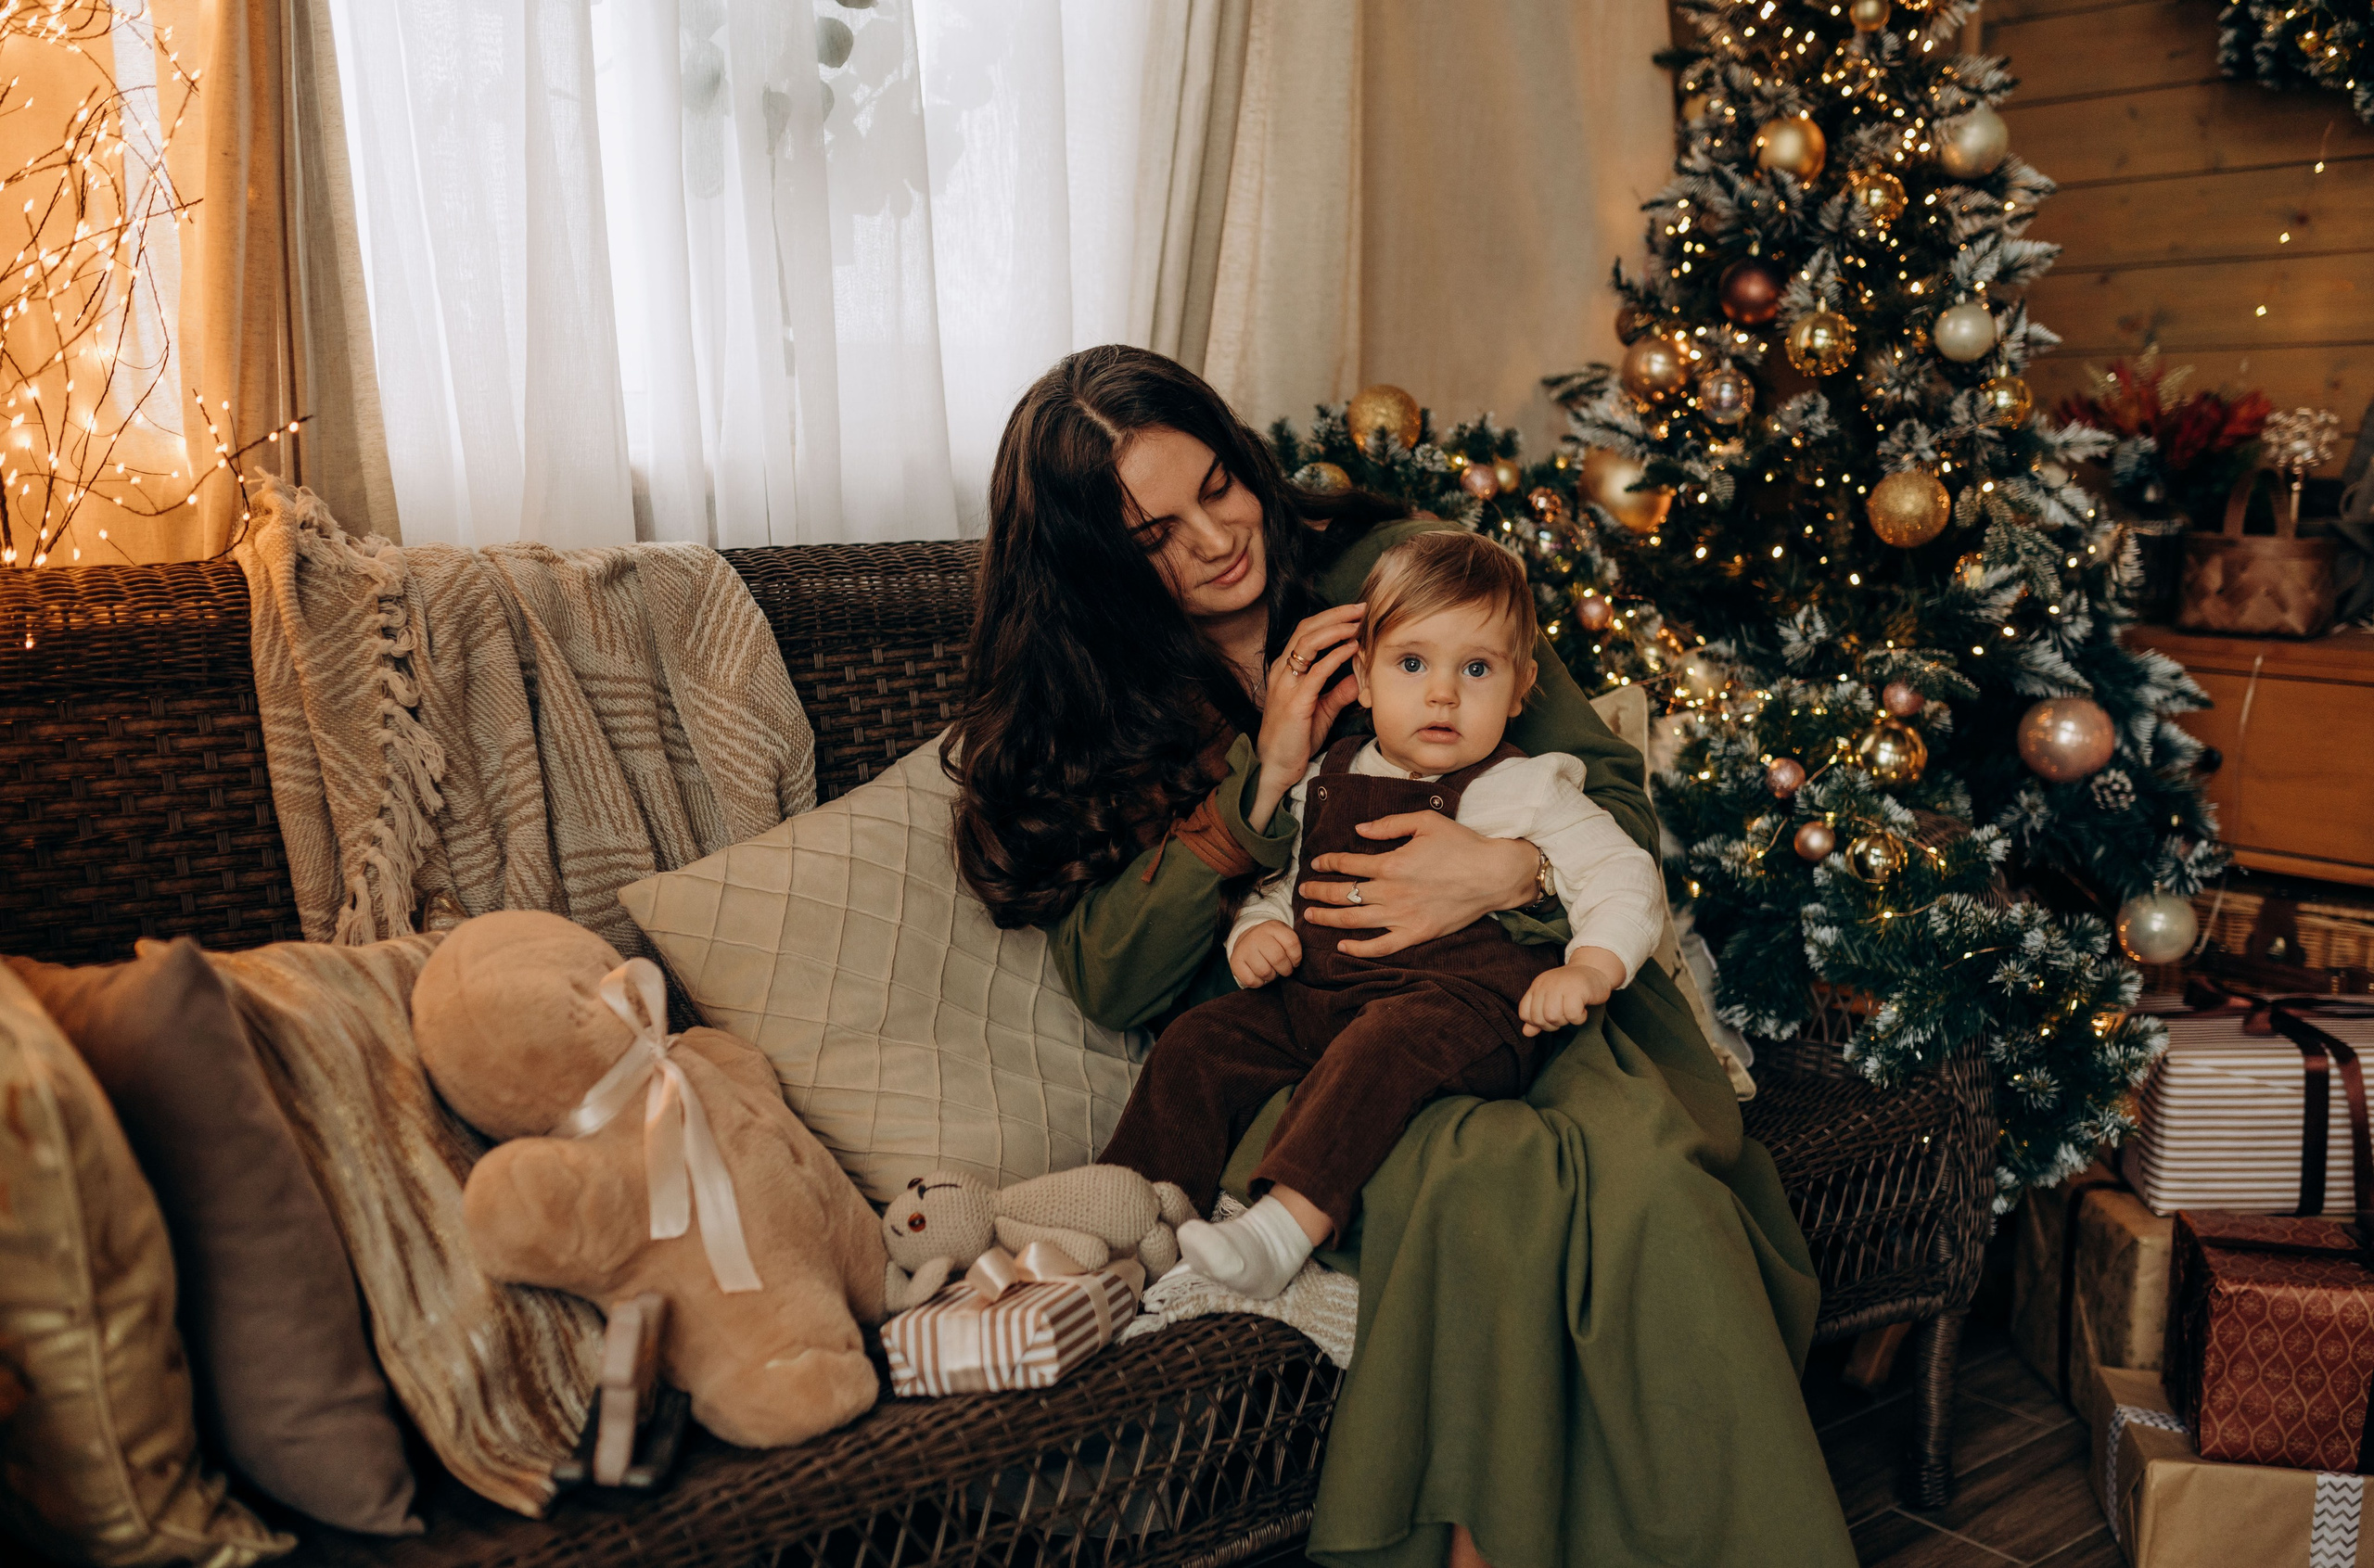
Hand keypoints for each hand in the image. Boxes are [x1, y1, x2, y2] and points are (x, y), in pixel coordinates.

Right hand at [1228, 921, 1301, 987]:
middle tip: (1284, 970)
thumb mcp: (1284, 936)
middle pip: (1278, 958)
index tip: (1294, 961)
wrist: (1248, 940)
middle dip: (1286, 969)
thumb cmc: (1272, 942)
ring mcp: (1244, 948)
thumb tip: (1297, 964)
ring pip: (1265, 971)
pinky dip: (1259, 983)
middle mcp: (1256, 935)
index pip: (1291, 943)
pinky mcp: (1235, 962)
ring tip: (1271, 970)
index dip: (1297, 958)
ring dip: (1272, 976)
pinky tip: (1259, 975)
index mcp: (1272, 927)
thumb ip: (1293, 945)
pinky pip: (1251, 981)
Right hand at [1251, 604, 1365, 827]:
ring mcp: (1286, 685)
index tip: (1355, 613)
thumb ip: (1339, 691)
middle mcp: (1282, 672)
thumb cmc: (1297, 738)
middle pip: (1306, 629)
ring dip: (1336, 629)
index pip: (1305, 632)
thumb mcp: (1322, 709)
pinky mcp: (1295, 702)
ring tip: (1358, 623)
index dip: (1330, 618)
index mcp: (1285, 670)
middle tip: (1362, 608)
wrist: (1278, 767)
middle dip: (1336, 615)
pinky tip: (1352, 648)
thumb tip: (1360, 676)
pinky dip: (1336, 656)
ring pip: (1308, 643)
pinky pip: (1317, 671)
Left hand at [1300, 817, 1539, 958]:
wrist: (1494, 875)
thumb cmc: (1462, 845)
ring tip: (1310, 915)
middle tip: (1303, 891)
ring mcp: (1402, 916)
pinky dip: (1359, 949)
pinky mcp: (1416, 934)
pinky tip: (1343, 946)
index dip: (1328, 862)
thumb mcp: (1426, 821)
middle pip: (1343, 893)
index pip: (1347, 863)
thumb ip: (1389, 825)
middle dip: (1318, 892)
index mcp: (1391, 863)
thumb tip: (1359, 830)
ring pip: (1354, 920)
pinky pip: (1380, 947)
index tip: (1317, 863)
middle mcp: (1391, 892)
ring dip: (1328, 918)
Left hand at [1518, 948, 1626, 1036]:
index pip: (1524, 1013)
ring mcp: (1560, 986)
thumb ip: (1537, 1015)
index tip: (1552, 1017)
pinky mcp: (1577, 990)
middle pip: (1539, 1018)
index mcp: (1537, 986)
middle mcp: (1545, 985)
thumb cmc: (1573, 987)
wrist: (1595, 969)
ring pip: (1553, 1017)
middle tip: (1566, 1014)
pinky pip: (1572, 1015)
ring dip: (1565, 1021)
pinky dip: (1579, 1018)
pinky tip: (1583, 1010)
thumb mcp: (1551, 999)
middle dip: (1553, 1024)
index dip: (1538, 1022)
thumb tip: (1526, 1032)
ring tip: (1574, 1011)